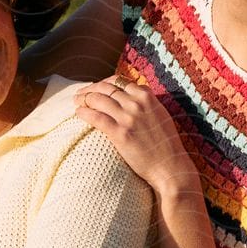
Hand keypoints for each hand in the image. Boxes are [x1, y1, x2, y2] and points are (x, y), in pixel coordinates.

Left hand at [74, 78, 193, 195]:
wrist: (170, 166)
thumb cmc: (165, 144)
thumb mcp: (160, 114)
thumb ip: (146, 103)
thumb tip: (130, 95)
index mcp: (147, 96)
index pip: (119, 81)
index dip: (104, 83)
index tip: (96, 88)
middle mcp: (137, 103)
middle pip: (106, 88)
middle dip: (90, 89)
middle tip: (80, 94)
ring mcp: (128, 117)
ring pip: (98, 99)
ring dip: (84, 98)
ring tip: (77, 102)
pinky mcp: (120, 133)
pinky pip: (96, 117)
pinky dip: (85, 113)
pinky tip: (78, 113)